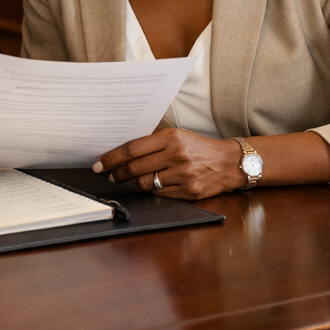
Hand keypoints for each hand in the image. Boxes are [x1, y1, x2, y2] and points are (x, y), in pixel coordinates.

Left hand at [93, 128, 244, 199]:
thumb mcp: (178, 135)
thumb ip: (154, 141)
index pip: (133, 148)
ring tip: (131, 179)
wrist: (228, 163)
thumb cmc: (199, 148)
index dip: (113, 157)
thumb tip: (123, 149)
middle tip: (109, 175)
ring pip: (146, 183)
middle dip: (117, 173)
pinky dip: (153, 190)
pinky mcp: (188, 191)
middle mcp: (176, 155)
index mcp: (171, 138)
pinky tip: (153, 184)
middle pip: (135, 168)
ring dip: (134, 183)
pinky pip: (160, 193)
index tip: (101, 163)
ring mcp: (183, 175)